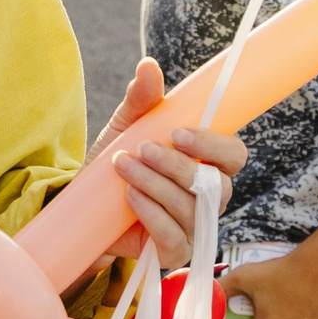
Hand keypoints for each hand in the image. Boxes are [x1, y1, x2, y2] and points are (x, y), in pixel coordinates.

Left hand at [86, 58, 246, 269]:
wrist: (83, 207)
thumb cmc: (116, 165)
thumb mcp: (126, 127)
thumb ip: (141, 99)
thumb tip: (148, 65)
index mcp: (208, 165)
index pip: (233, 155)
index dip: (213, 144)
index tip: (177, 133)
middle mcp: (209, 198)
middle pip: (217, 185)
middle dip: (178, 165)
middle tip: (142, 149)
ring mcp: (195, 228)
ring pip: (191, 208)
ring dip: (154, 183)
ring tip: (122, 167)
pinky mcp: (175, 253)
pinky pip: (175, 236)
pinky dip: (151, 213)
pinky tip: (130, 197)